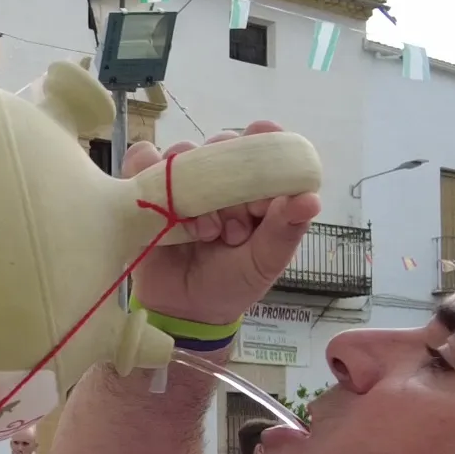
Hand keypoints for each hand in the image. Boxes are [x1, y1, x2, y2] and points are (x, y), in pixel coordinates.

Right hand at [125, 123, 321, 325]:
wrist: (186, 311)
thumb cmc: (233, 282)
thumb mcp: (266, 260)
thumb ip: (287, 228)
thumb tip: (312, 199)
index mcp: (254, 185)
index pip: (262, 142)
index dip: (264, 145)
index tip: (265, 162)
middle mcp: (219, 176)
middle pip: (221, 144)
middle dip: (229, 179)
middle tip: (236, 228)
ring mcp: (182, 181)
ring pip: (183, 152)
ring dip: (193, 188)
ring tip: (205, 234)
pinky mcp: (146, 189)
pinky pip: (142, 158)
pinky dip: (149, 173)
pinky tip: (163, 212)